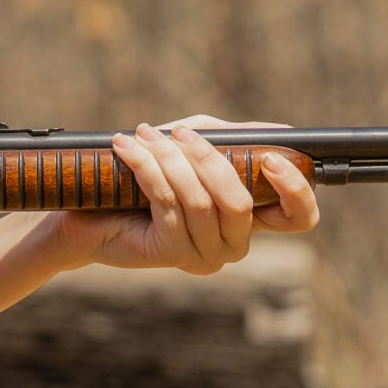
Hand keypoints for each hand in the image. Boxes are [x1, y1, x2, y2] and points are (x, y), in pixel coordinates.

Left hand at [48, 115, 318, 273]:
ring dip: (171, 158)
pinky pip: (169, 203)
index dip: (296, 190)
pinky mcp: (172, 254)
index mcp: (250, 220)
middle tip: (182, 132)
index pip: (299, 218)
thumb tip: (282, 133)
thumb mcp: (194, 149)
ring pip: (201, 201)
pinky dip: (148, 167)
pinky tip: (128, 147)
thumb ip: (235, 141)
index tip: (273, 158)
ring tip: (145, 134)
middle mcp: (235, 244)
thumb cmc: (146, 177)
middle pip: (241, 201)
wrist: (88, 215)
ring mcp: (206, 255)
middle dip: (209, 158)